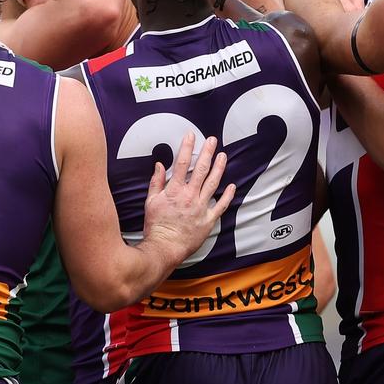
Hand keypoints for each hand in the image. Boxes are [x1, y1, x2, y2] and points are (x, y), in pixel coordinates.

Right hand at [142, 132, 233, 266]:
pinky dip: (228, 195)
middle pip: (200, 169)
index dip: (187, 147)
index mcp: (175, 190)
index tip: (191, 136)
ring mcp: (201, 207)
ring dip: (219, 168)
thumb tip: (159, 165)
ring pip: (213, 183)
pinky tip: (232, 185)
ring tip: (223, 156)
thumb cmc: (156, 226)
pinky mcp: (208, 220)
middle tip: (212, 140)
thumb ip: (156, 182)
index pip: (182, 163)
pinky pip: (221, 205)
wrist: (164, 247)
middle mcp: (190, 196)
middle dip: (207, 152)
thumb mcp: (150, 202)